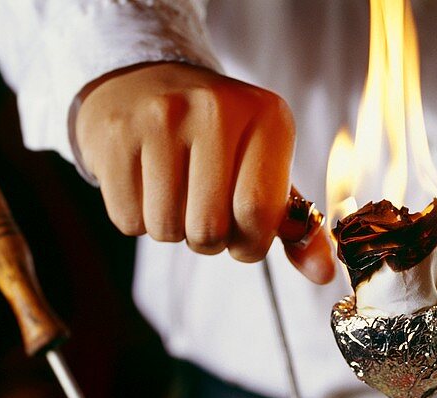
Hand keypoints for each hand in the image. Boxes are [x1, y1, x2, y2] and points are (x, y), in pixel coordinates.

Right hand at [75, 62, 334, 281]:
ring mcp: (159, 115)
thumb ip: (297, 228)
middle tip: (203, 208)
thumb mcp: (266, 173)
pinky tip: (144, 182)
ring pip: (166, 230)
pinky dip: (136, 218)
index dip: (248, 243)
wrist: (145, 82)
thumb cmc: (220, 145)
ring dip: (172, 230)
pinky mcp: (113, 133)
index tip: (243, 230)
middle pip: (209, 231)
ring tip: (175, 192)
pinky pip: (127, 219)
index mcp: (268, 118)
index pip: (257, 215)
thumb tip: (323, 275)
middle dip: (209, 240)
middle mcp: (215, 108)